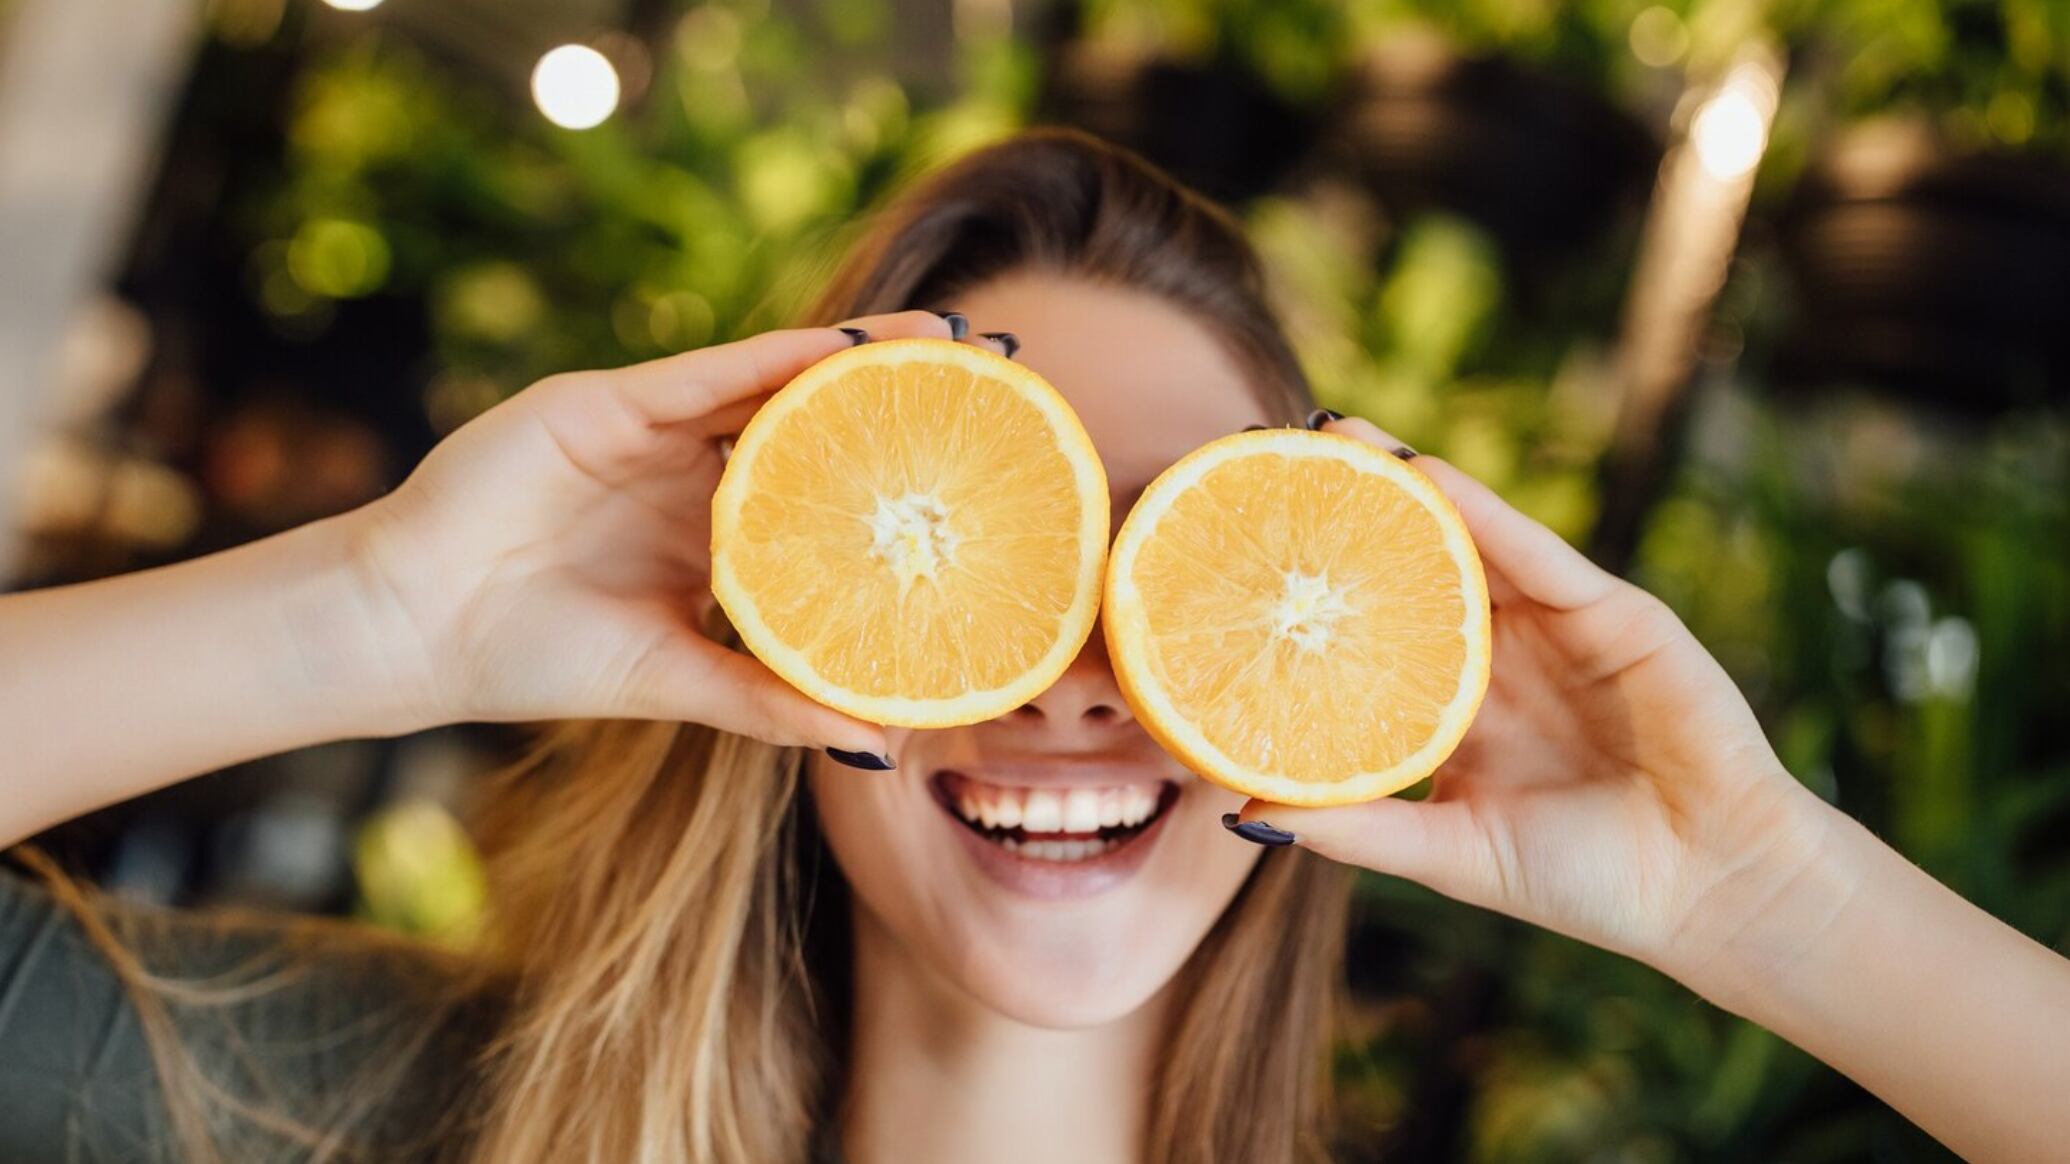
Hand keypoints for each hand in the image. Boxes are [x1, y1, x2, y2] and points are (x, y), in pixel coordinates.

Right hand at [339, 312, 970, 751]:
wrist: (415, 630)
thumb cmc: (533, 659)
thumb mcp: (677, 680)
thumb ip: (769, 702)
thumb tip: (875, 745)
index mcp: (710, 535)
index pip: (824, 494)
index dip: (897, 480)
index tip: (984, 478)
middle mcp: (693, 474)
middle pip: (816, 424)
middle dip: (899, 404)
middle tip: (998, 384)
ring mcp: (653, 433)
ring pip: (776, 380)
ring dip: (859, 359)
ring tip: (949, 343)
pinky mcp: (608, 403)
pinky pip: (713, 373)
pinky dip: (782, 357)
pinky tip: (849, 344)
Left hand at [1235, 417, 1840, 982]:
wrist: (1712, 889)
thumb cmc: (1586, 882)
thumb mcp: (1452, 854)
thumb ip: (1359, 830)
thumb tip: (1242, 813)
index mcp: (1454, 708)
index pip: (1370, 633)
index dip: (1311, 591)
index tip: (1235, 550)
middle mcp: (1498, 656)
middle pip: (1409, 567)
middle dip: (1346, 512)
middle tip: (1268, 453)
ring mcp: (1556, 628)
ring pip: (1467, 540)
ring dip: (1404, 484)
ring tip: (1332, 435)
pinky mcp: (1614, 613)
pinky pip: (1536, 554)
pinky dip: (1482, 511)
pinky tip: (1427, 474)